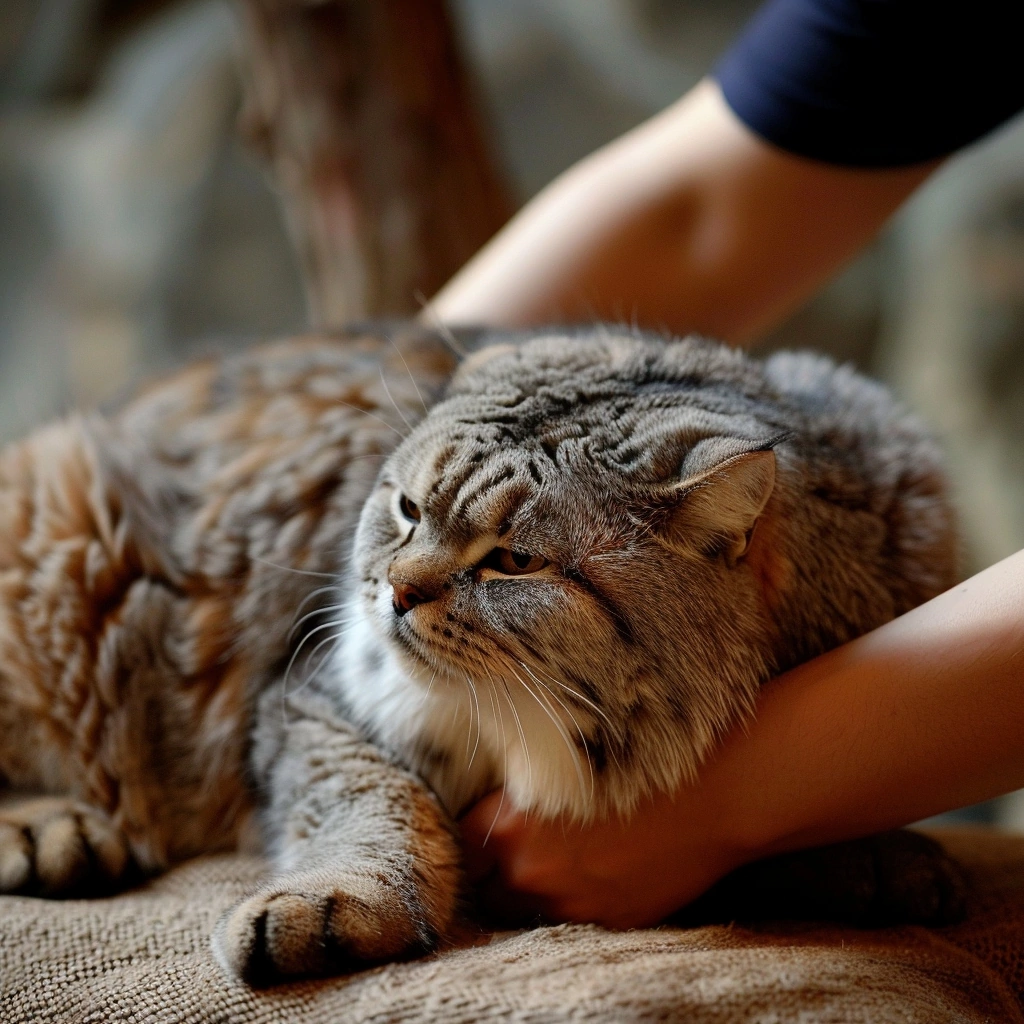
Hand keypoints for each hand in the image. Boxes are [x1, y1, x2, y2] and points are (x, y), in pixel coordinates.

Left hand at [459, 784, 747, 928]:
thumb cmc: (636, 768)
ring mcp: (567, 904)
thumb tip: (492, 819)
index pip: (459, 848)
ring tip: (557, 865)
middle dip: (494, 874)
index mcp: (510, 826)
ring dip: (532, 893)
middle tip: (514, 854)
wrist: (709, 799)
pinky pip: (569, 922)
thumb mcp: (561, 771)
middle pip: (485, 889)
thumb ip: (519, 803)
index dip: (467, 843)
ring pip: (525, 911)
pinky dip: (572, 904)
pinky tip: (594, 875)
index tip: (475, 837)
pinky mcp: (604, 924)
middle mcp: (530, 872)